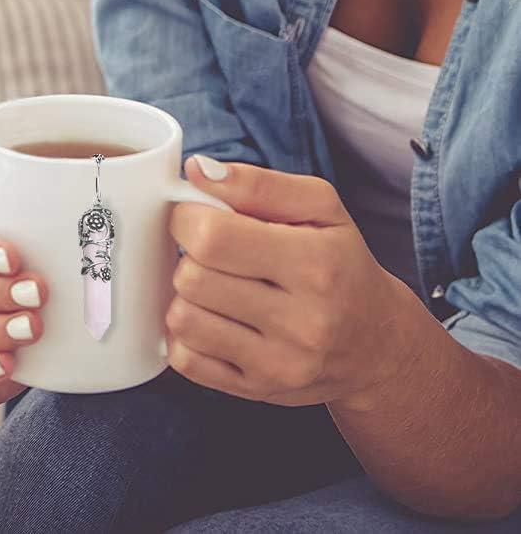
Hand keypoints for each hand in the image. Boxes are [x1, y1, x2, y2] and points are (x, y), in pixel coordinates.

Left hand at [166, 156, 410, 406]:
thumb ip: (257, 183)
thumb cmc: (340, 263)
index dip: (188, 216)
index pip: (212, 236)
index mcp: (315, 265)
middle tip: (209, 251)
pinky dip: (185, 334)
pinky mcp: (260, 391)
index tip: (196, 214)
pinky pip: (187, 360)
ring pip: (183, 318)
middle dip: (187, 254)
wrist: (379, 345)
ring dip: (186, 294)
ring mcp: (280, 364)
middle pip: (192, 277)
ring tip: (212, 284)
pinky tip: (209, 317)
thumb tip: (196, 170)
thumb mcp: (320, 207)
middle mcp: (302, 322)